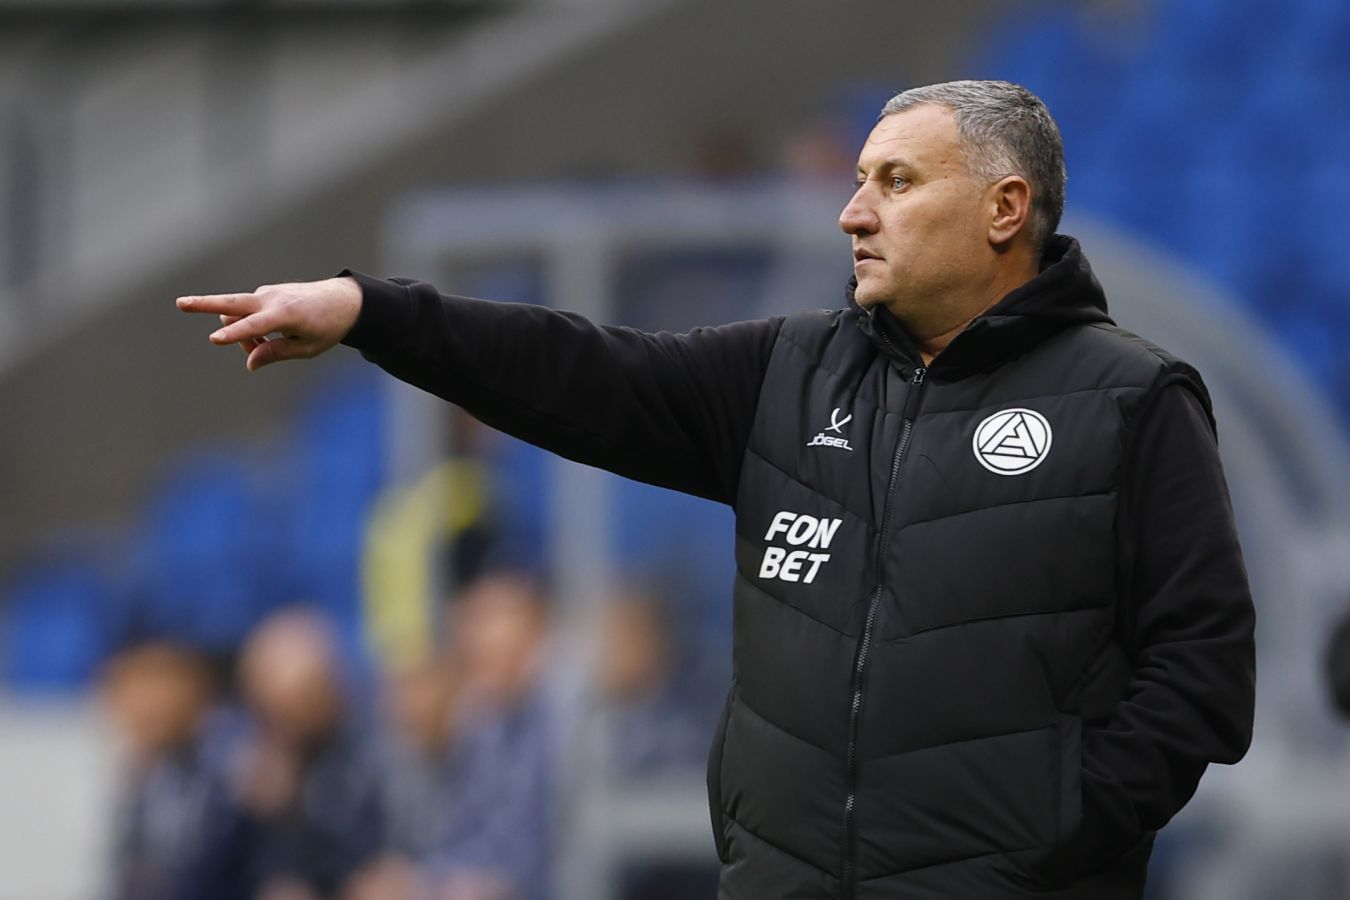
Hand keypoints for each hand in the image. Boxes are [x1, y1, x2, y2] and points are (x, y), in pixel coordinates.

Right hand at [176, 276, 362, 370]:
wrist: (343, 300)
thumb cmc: (327, 328)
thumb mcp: (307, 348)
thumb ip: (277, 354)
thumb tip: (250, 362)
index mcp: (285, 315)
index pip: (255, 327)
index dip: (236, 336)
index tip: (216, 340)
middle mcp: (272, 300)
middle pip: (232, 303)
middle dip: (204, 304)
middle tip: (180, 303)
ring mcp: (267, 294)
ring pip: (238, 315)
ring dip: (241, 334)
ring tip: (262, 347)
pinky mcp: (265, 293)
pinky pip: (248, 313)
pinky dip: (249, 327)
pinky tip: (266, 336)